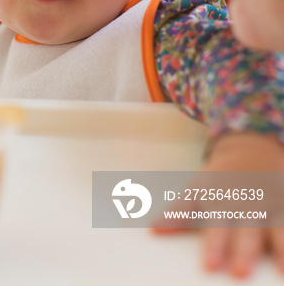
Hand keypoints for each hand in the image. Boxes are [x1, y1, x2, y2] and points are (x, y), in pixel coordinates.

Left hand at [152, 133, 283, 276]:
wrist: (251, 150)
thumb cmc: (220, 178)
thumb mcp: (198, 189)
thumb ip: (179, 211)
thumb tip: (153, 230)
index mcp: (224, 201)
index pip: (217, 228)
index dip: (214, 247)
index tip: (210, 267)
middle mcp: (249, 204)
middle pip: (247, 232)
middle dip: (244, 252)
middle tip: (240, 273)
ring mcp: (273, 205)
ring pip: (279, 228)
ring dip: (281, 250)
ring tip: (283, 272)